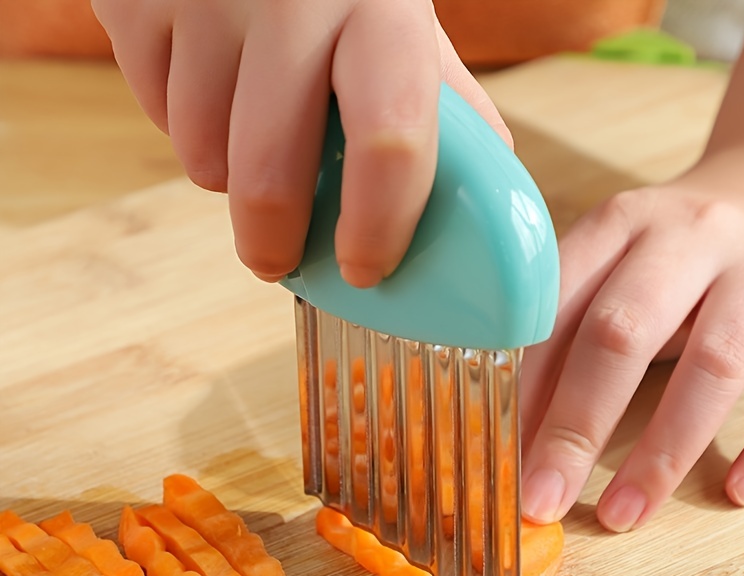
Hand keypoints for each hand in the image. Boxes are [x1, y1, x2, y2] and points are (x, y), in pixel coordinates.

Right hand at [91, 0, 509, 287]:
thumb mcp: (396, 16)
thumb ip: (438, 100)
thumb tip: (478, 195)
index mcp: (382, 4)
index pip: (390, 140)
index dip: (378, 226)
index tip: (365, 271)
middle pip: (270, 177)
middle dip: (274, 244)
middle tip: (278, 260)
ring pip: (203, 158)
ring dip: (227, 174)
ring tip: (247, 130)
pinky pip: (156, 114)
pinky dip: (184, 123)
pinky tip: (208, 83)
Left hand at [519, 145, 743, 531]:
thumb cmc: (674, 247)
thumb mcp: (615, 260)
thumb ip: (568, 324)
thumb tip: (513, 422)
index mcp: (619, 224)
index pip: (555, 308)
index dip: (522, 386)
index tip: (498, 452)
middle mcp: (689, 236)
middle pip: (621, 333)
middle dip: (576, 426)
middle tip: (542, 499)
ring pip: (713, 362)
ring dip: (663, 450)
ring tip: (621, 514)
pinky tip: (738, 491)